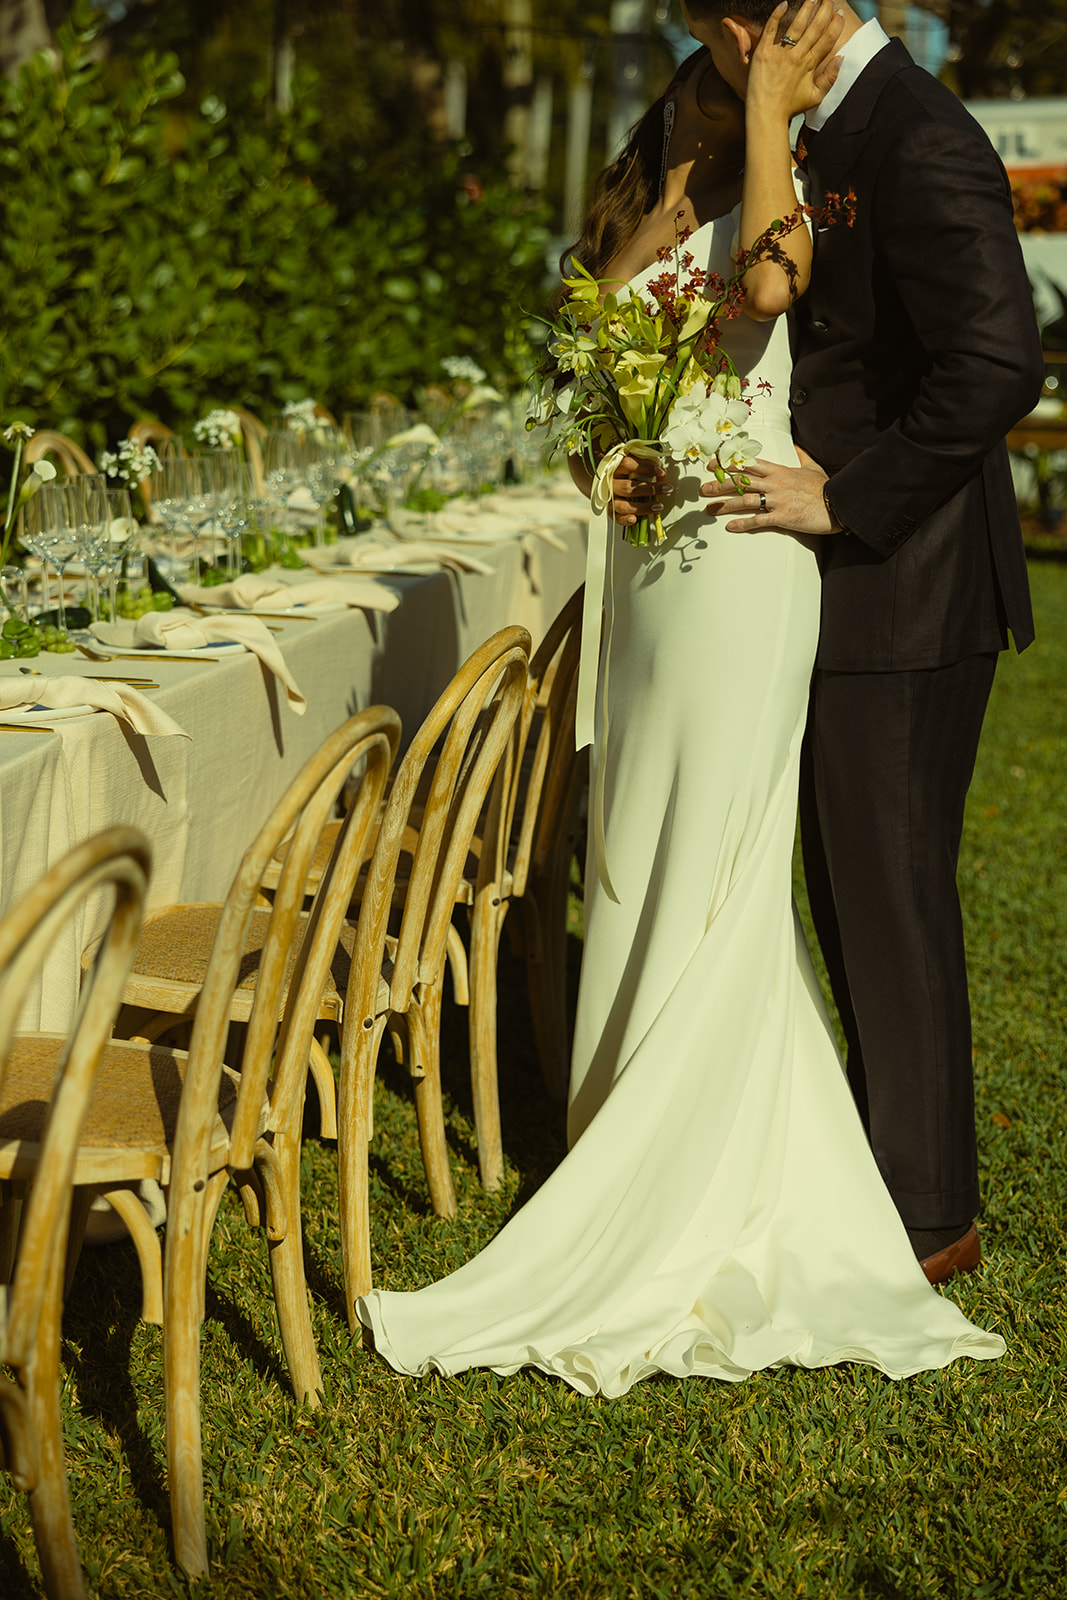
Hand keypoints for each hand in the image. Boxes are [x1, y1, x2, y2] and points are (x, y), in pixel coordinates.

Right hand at [610, 453, 671, 528]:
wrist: (609, 483)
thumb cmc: (625, 474)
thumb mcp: (636, 467)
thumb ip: (648, 468)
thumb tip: (662, 474)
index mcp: (615, 469)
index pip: (628, 465)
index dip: (645, 468)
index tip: (660, 471)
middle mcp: (611, 484)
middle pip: (628, 487)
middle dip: (650, 489)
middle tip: (666, 489)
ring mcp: (610, 499)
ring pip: (623, 505)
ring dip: (643, 507)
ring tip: (658, 506)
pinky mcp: (611, 511)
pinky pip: (616, 518)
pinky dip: (625, 520)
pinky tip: (635, 519)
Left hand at [700, 450, 839, 534]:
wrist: (838, 504)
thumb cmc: (825, 487)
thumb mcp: (812, 467)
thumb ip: (801, 455)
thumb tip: (796, 444)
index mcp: (779, 471)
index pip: (749, 464)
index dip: (729, 463)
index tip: (714, 464)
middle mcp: (775, 484)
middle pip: (742, 481)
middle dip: (720, 484)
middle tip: (702, 489)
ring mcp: (778, 500)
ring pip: (746, 500)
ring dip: (725, 505)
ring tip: (709, 509)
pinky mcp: (783, 517)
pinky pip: (759, 520)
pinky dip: (743, 524)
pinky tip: (730, 527)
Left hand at [748, 0, 843, 120]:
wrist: (766, 115)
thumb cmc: (790, 108)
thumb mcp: (815, 97)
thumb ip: (829, 78)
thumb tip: (841, 59)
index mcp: (810, 65)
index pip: (827, 39)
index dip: (835, 25)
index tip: (840, 13)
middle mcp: (796, 56)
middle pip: (814, 28)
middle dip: (824, 10)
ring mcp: (780, 53)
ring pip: (796, 25)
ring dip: (806, 8)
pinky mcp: (763, 53)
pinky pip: (771, 29)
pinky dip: (777, 15)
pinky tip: (784, 3)